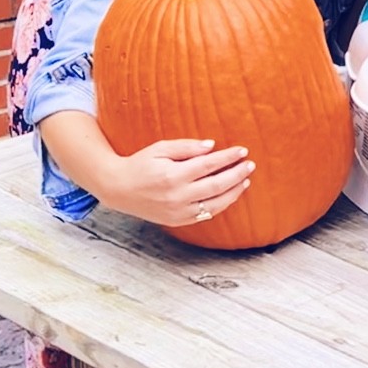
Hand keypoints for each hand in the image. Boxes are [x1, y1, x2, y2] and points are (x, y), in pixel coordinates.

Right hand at [102, 138, 254, 227]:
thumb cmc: (140, 164)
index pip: (208, 165)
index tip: (242, 150)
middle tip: (250, 164)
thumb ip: (186, 147)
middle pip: (216, 186)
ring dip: (233, 192)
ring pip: (215, 204)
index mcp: (173, 176)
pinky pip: (206, 214)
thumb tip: (212, 146)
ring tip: (245, 180)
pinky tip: (230, 194)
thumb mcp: (159, 149)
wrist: (118, 189)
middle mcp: (177, 196)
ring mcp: (178, 211)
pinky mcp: (178, 220)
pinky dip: (221, 205)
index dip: (228, 157)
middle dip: (236, 174)